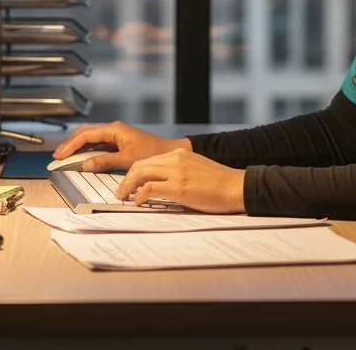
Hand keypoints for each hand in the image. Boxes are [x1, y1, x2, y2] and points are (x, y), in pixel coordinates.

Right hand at [51, 121, 189, 172]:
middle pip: (85, 133)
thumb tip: (85, 164)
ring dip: (77, 146)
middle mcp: (113, 129)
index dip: (70, 145)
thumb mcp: (127, 160)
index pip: (85, 135)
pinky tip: (81, 158)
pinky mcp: (118, 142)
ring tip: (65, 157)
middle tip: (57, 156)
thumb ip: (105, 161)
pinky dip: (87, 150)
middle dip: (70, 144)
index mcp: (114, 129)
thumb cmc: (152, 153)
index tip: (59, 155)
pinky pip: (98, 144)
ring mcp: (115, 135)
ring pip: (90, 138)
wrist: (169, 153)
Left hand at [116, 149, 245, 214]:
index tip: (127, 184)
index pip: (147, 160)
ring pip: (141, 173)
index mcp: (179, 154)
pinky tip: (138, 201)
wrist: (235, 186)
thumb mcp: (195, 169)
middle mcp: (175, 158)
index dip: (133, 172)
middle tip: (120, 193)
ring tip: (123, 198)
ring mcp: (176, 171)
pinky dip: (140, 194)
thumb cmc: (218, 183)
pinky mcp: (179, 186)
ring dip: (128, 186)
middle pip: (140, 165)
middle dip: (126, 179)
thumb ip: (178, 172)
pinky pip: (151, 187)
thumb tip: (160, 186)